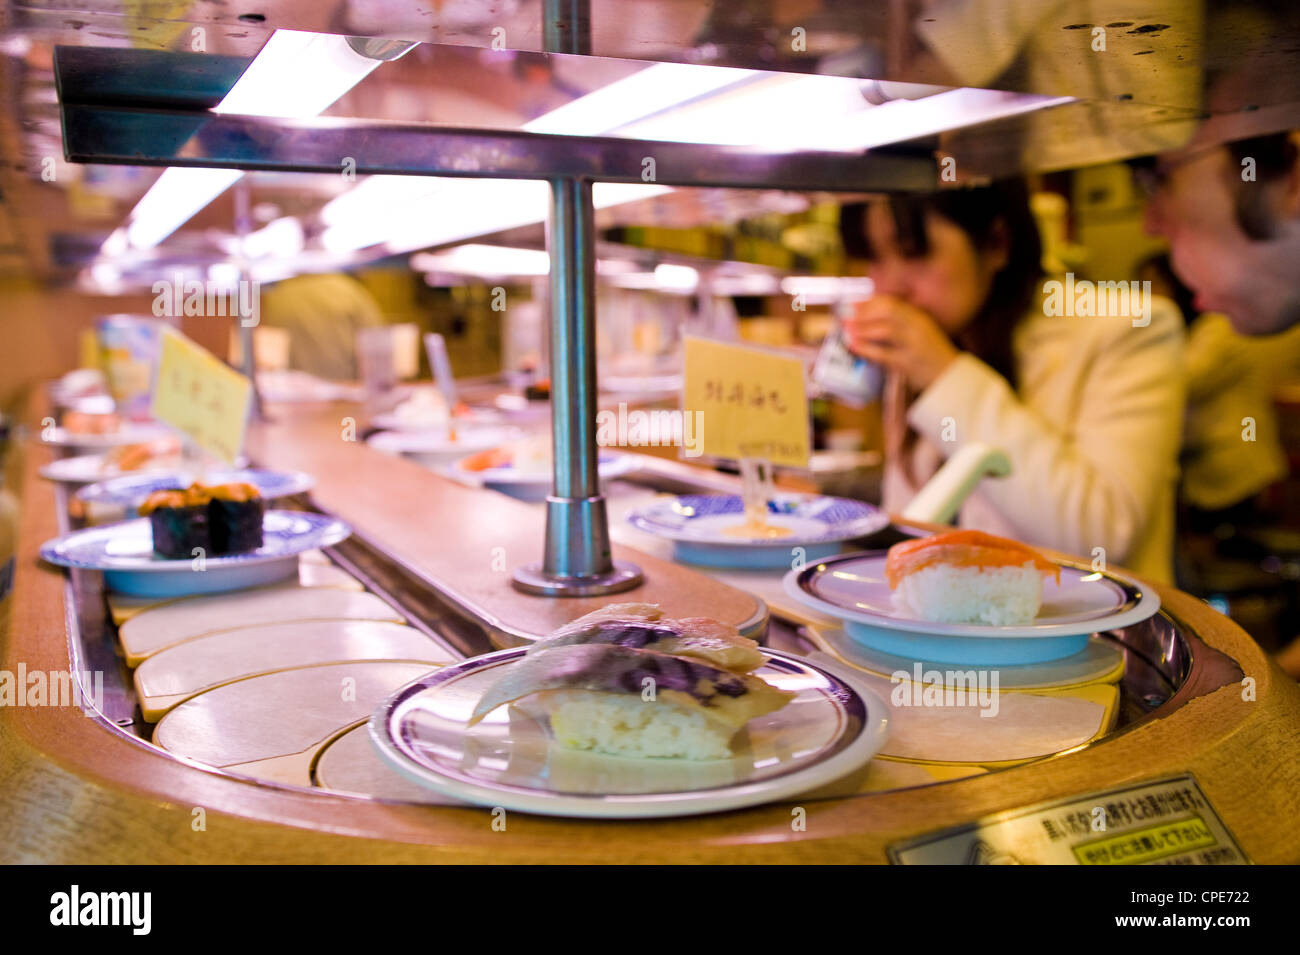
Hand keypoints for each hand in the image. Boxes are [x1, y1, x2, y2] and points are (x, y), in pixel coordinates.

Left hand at [841, 295, 959, 391]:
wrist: (949, 376)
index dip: (869, 303)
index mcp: (919, 317)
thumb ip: (899, 323)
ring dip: (863, 329)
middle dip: (864, 313)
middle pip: (888, 312)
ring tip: (847, 331)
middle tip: (846, 317)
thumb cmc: (929, 353)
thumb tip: (868, 317)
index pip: (892, 303)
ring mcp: (914, 344)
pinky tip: (854, 346)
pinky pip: (883, 354)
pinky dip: (866, 349)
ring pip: (886, 330)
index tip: (853, 305)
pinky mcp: (908, 363)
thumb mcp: (918, 331)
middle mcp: (917, 327)